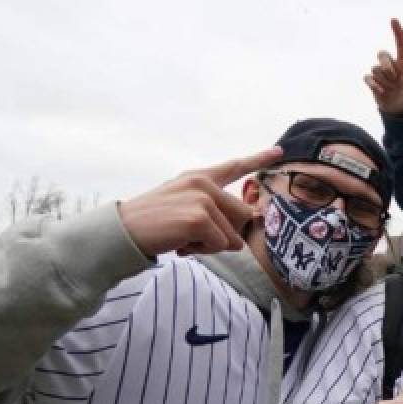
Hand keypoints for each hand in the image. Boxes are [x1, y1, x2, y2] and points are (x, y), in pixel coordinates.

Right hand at [118, 147, 281, 256]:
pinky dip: (202, 251)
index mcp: (199, 178)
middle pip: (243, 216)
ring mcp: (202, 199)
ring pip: (232, 235)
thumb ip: (213, 212)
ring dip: (212, 245)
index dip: (259, 159)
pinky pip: (219, 244)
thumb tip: (240, 238)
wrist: (123, 231)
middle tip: (193, 234)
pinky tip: (181, 243)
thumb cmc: (155, 224)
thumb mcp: (185, 208)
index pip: (234, 167)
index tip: (279, 151)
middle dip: (225, 233)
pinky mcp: (198, 218)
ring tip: (184, 237)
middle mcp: (203, 184)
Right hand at [365, 18, 402, 115]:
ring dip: (383, 80)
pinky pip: (368, 77)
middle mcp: (392, 66)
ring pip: (375, 68)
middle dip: (386, 66)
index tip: (393, 20)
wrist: (400, 113)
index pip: (400, 45)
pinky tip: (381, 92)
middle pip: (382, 54)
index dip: (397, 32)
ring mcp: (382, 74)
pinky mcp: (373, 82)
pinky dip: (373, 85)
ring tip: (391, 90)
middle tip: (394, 79)